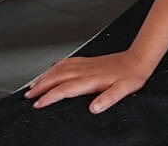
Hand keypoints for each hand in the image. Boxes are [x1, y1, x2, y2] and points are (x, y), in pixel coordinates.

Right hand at [26, 51, 154, 113]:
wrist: (139, 59)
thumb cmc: (132, 75)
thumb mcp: (124, 90)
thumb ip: (108, 98)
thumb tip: (94, 108)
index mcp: (91, 79)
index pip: (64, 89)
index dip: (49, 97)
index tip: (38, 104)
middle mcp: (85, 70)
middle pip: (56, 77)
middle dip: (40, 86)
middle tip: (28, 95)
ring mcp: (86, 64)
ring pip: (59, 68)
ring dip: (44, 76)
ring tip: (33, 84)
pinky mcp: (88, 60)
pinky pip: (67, 62)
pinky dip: (55, 66)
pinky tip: (52, 68)